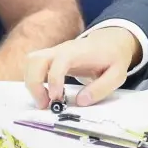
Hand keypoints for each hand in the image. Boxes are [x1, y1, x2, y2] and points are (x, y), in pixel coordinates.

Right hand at [22, 27, 139, 106]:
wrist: (109, 42)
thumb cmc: (112, 58)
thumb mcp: (117, 74)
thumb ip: (101, 88)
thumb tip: (81, 101)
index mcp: (78, 52)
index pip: (59, 62)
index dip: (54, 80)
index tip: (56, 98)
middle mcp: (61, 50)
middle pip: (35, 60)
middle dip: (34, 84)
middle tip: (45, 105)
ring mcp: (53, 53)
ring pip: (30, 62)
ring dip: (30, 83)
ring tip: (44, 101)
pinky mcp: (49, 59)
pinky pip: (32, 66)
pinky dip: (32, 81)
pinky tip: (44, 94)